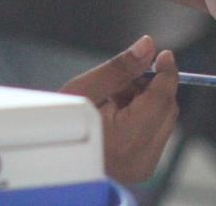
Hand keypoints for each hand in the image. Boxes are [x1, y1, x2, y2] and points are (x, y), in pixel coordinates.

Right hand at [59, 35, 178, 182]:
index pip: (162, 99)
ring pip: (163, 121)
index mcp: (126, 140)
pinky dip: (143, 118)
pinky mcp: (141, 169)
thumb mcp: (84, 89)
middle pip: (166, 110)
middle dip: (152, 88)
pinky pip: (154, 135)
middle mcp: (140, 159)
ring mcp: (143, 168)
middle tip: (123, 79)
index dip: (167, 73)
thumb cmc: (59, 127)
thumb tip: (148, 46)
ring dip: (147, 102)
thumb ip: (120, 68)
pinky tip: (117, 115)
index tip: (163, 55)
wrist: (48, 161)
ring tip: (113, 100)